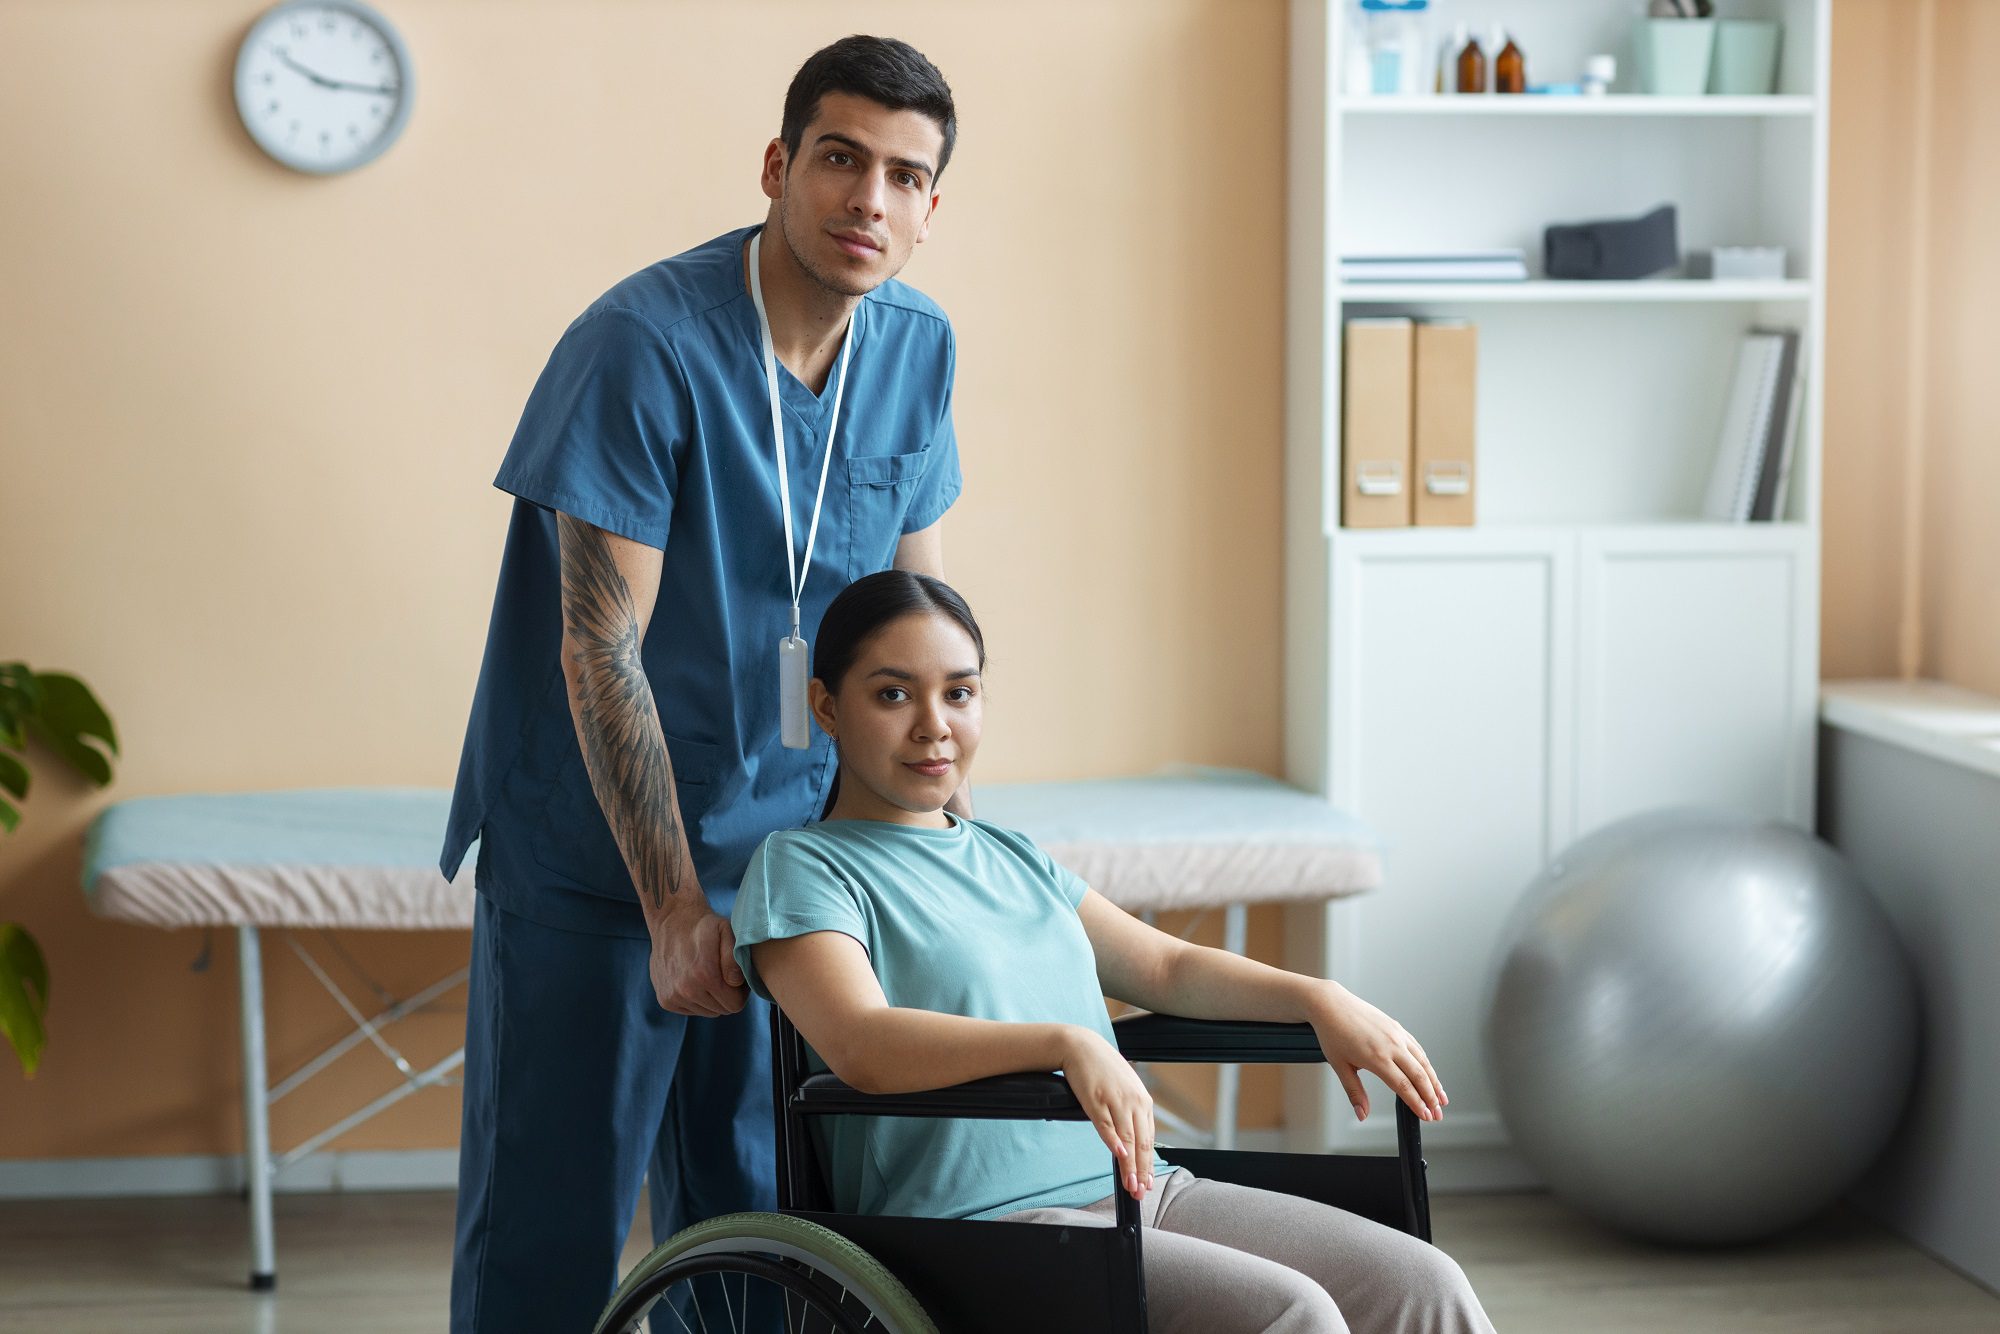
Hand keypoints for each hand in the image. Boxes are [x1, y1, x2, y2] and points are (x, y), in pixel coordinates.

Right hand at [646, 898, 747, 1016]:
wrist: (672, 921)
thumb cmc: (704, 927)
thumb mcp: (726, 932)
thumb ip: (734, 959)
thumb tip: (736, 983)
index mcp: (705, 975)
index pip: (734, 1004)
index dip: (740, 993)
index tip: (736, 978)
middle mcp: (687, 990)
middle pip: (721, 1010)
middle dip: (727, 996)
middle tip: (723, 976)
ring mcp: (673, 996)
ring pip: (707, 1012)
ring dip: (711, 998)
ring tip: (709, 976)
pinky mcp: (665, 1000)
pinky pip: (691, 1010)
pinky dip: (697, 1000)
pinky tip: (695, 980)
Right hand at [1060, 1026, 1154, 1201]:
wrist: (1080, 1046)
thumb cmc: (1102, 1069)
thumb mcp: (1124, 1089)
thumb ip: (1131, 1113)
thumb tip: (1132, 1141)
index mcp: (1143, 1100)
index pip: (1149, 1139)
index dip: (1148, 1164)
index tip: (1147, 1182)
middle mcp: (1134, 1101)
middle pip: (1141, 1143)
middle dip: (1142, 1171)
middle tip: (1141, 1191)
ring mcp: (1116, 1101)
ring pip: (1127, 1139)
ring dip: (1130, 1166)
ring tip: (1130, 1184)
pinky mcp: (1096, 1100)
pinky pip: (1107, 1126)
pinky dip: (1114, 1142)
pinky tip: (1119, 1156)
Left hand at [1309, 983, 1446, 1123]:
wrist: (1331, 1004)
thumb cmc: (1332, 1033)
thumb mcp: (1339, 1066)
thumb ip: (1354, 1092)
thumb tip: (1362, 1114)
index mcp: (1377, 1057)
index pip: (1403, 1086)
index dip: (1417, 1103)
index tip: (1425, 1116)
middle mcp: (1391, 1045)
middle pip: (1419, 1076)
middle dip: (1431, 1097)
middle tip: (1437, 1114)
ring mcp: (1396, 1034)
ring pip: (1423, 1061)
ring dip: (1434, 1081)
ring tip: (1441, 1098)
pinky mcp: (1397, 1027)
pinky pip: (1417, 1048)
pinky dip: (1426, 1063)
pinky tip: (1430, 1073)